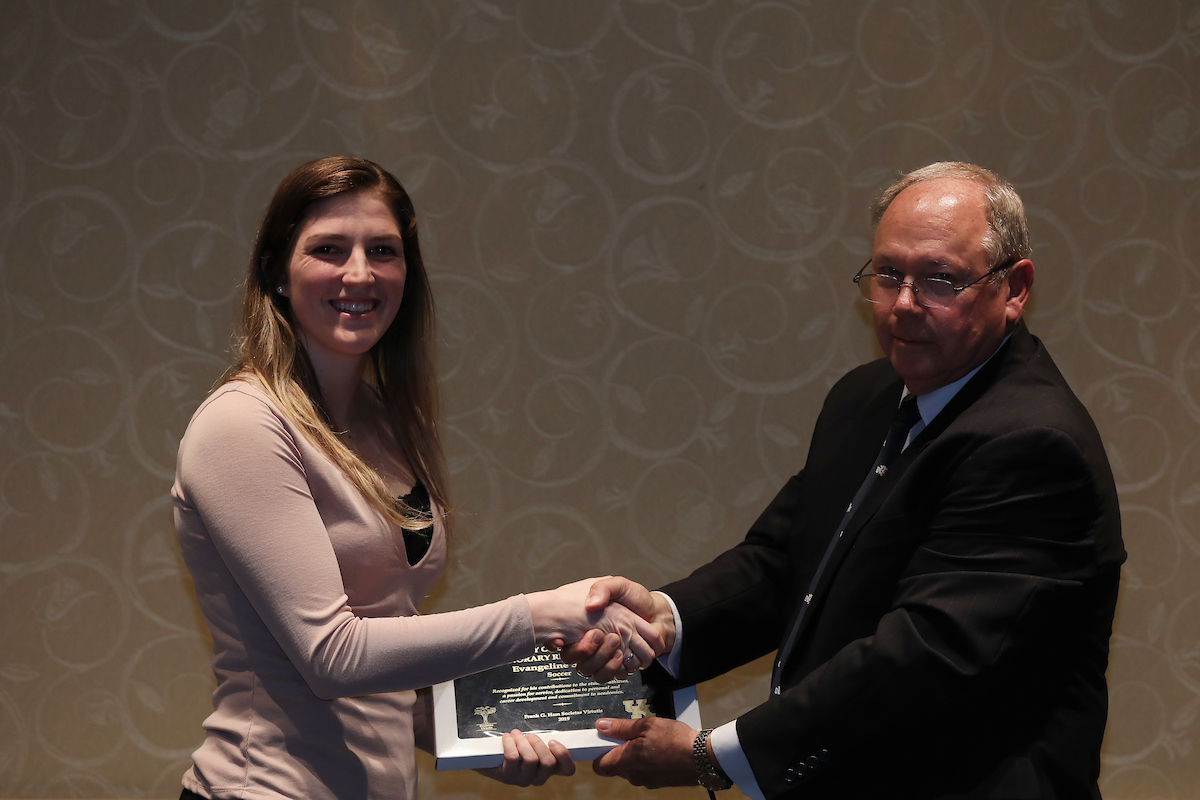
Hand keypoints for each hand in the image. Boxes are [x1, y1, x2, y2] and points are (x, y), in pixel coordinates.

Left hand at [476, 729, 574, 785]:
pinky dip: (510, 744)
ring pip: (531, 760)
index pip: (568, 769)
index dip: (564, 756)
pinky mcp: (508, 778)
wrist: (490, 756)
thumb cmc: (516, 746)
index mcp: (550, 768)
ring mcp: (524, 779)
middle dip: (538, 743)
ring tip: (516, 734)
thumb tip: (551, 724)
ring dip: (523, 742)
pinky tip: (507, 738)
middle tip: (529, 735)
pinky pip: (513, 758)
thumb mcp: (533, 742)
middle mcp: (539, 777)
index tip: (553, 740)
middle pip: (549, 763)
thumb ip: (544, 738)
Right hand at [527, 578, 663, 671]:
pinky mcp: (620, 664)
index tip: (594, 634)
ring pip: (595, 672)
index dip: (577, 646)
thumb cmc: (636, 598)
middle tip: (613, 638)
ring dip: (608, 663)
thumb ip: (603, 588)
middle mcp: (594, 643)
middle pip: (581, 663)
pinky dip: (620, 669)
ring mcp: (607, 655)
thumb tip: (591, 605)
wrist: (659, 613)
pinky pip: (613, 676)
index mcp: (587, 625)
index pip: (568, 645)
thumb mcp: (619, 585)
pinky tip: (627, 657)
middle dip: (597, 654)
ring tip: (620, 649)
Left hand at [592, 717, 697, 787]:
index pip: (599, 765)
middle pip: (615, 766)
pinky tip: (659, 748)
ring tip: (649, 739)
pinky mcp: (658, 782)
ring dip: (634, 754)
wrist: (702, 757)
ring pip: (631, 768)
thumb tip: (602, 726)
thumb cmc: (675, 740)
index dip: (598, 751)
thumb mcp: (646, 725)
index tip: (603, 739)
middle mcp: (633, 776)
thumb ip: (621, 727)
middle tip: (630, 734)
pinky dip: (647, 760)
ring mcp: (646, 781)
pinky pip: (644, 771)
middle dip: (619, 750)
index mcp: (626, 762)